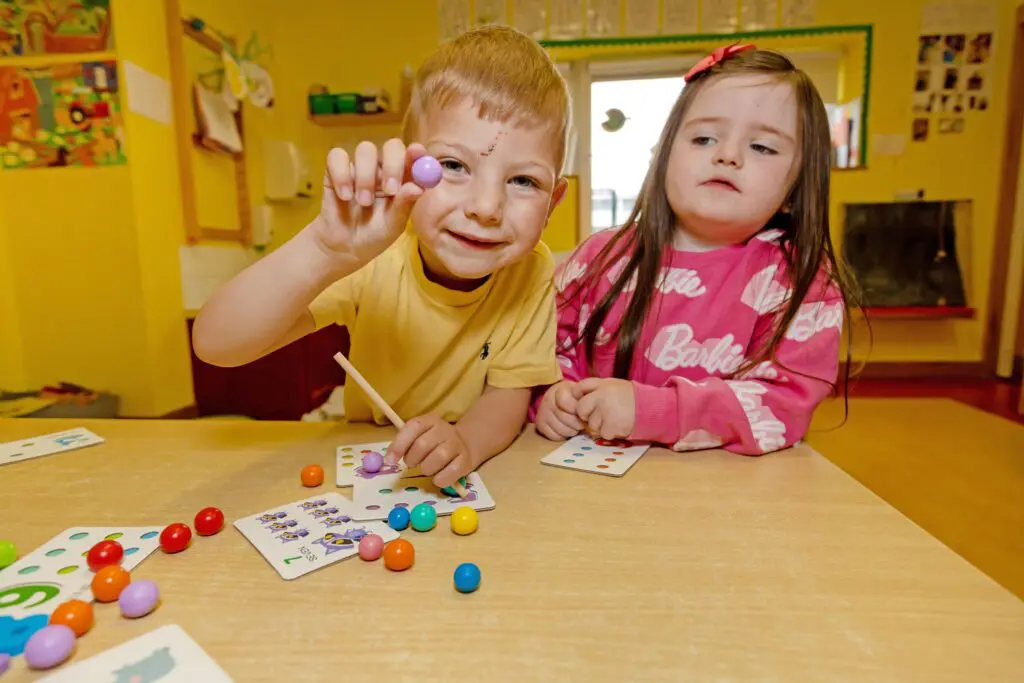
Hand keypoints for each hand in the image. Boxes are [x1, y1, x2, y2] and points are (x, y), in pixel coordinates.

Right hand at [314, 138, 426, 266]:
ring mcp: (360, 166)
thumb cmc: (375, 235)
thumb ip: (404, 205)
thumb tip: (419, 188)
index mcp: (403, 178)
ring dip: (366, 176)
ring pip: (365, 149)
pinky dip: (341, 175)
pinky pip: (337, 156)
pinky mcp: (335, 169)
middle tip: (389, 189)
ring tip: (363, 203)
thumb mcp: (393, 225)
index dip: (417, 152)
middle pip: (392, 146)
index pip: (413, 157)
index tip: (417, 153)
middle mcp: (384, 168)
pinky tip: (345, 196)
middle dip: (393, 164)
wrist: (344, 247)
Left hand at [384, 415, 475, 488]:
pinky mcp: (466, 460)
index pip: (412, 428)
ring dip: (426, 469)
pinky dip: (439, 479)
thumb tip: (389, 460)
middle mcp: (444, 430)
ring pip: (437, 459)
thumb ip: (404, 443)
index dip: (398, 445)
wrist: (465, 444)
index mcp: (429, 421)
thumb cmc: (434, 443)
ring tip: (427, 468)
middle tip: (413, 464)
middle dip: (412, 459)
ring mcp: (457, 444)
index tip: (390, 461)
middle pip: (422, 445)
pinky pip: (449, 473)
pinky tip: (438, 477)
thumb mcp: (419, 435)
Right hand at [535, 381, 583, 440]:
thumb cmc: (574, 397)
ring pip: (560, 429)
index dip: (576, 410)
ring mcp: (542, 412)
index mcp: (559, 390)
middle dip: (577, 424)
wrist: (558, 399)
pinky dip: (563, 436)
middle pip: (564, 418)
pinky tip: (567, 430)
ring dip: (571, 431)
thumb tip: (590, 409)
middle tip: (582, 424)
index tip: (583, 413)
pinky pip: (554, 436)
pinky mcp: (540, 425)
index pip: (565, 402)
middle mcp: (548, 400)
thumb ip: (585, 397)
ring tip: (576, 428)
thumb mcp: (580, 392)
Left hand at [576, 378, 635, 440]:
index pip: (580, 388)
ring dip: (600, 425)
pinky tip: (618, 426)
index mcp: (602, 385)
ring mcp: (605, 412)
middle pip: (581, 409)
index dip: (579, 396)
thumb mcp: (613, 384)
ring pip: (591, 424)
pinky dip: (609, 433)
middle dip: (587, 414)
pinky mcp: (611, 427)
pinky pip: (602, 433)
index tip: (587, 402)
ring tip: (614, 419)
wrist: (651, 408)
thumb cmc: (631, 396)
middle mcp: (601, 397)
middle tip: (599, 414)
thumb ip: (597, 387)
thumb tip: (578, 393)